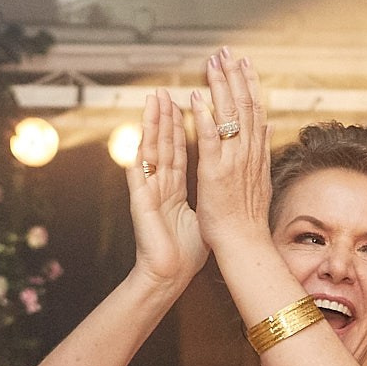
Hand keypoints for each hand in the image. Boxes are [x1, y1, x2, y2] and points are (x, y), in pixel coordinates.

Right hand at [125, 90, 207, 290]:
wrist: (169, 275)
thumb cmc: (185, 252)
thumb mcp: (201, 216)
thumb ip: (209, 196)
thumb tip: (226, 185)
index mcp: (174, 187)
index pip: (179, 149)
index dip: (181, 126)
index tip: (187, 100)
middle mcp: (161, 185)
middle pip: (164, 144)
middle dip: (165, 116)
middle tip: (166, 90)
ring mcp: (149, 192)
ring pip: (150, 151)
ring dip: (152, 125)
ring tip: (153, 101)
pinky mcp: (141, 203)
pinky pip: (140, 174)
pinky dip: (140, 153)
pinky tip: (140, 136)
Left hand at [190, 50, 273, 256]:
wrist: (244, 243)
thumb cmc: (247, 219)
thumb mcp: (260, 181)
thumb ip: (262, 153)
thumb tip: (269, 127)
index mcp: (256, 154)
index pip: (255, 111)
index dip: (250, 84)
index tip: (245, 63)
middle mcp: (248, 153)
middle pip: (245, 105)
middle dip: (236, 76)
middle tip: (227, 52)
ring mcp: (233, 161)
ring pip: (229, 115)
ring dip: (220, 86)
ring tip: (212, 63)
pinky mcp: (215, 172)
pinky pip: (210, 139)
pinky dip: (203, 116)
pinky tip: (195, 97)